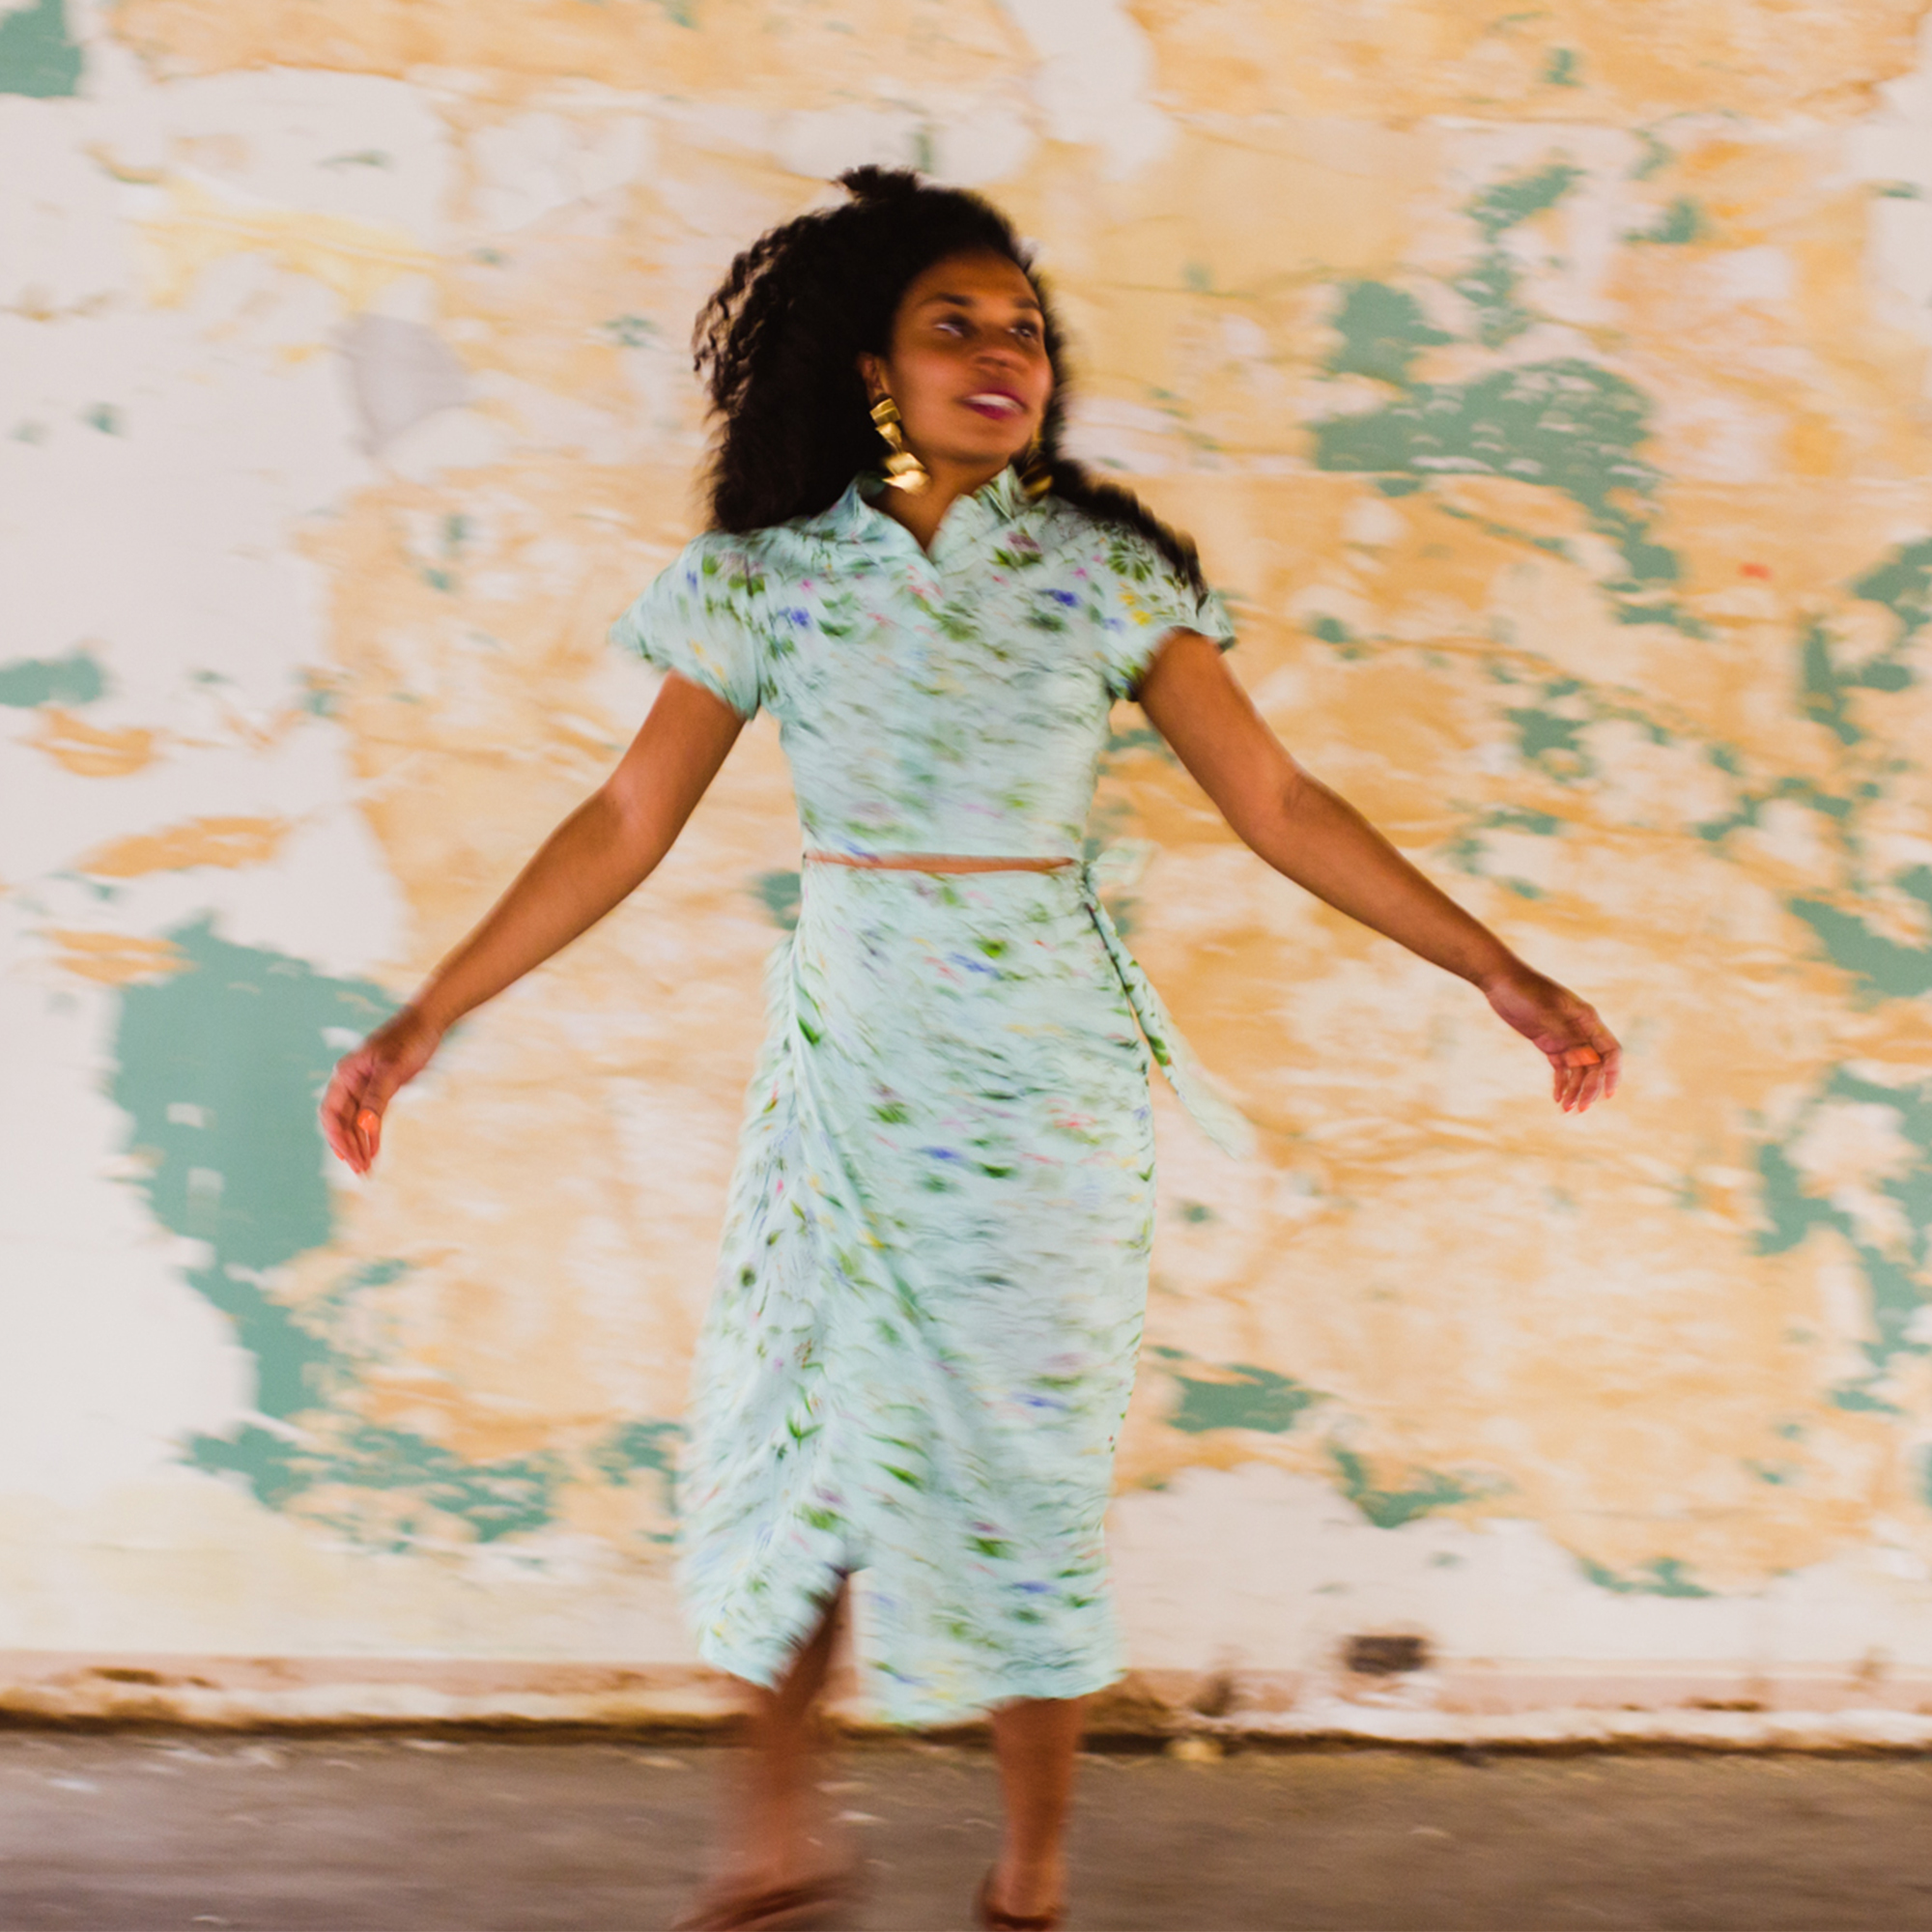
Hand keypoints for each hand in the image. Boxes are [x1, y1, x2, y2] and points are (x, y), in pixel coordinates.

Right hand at [318, 1004, 444, 1174]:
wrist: (428, 1023)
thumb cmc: (408, 1039)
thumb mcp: (392, 1068)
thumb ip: (377, 1098)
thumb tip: (365, 1127)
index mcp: (346, 1074)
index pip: (331, 1113)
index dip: (336, 1137)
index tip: (347, 1157)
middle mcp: (351, 1083)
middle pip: (342, 1122)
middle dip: (349, 1147)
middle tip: (361, 1171)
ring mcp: (365, 1088)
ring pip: (356, 1123)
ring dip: (360, 1146)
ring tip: (367, 1169)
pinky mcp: (382, 1091)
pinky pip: (372, 1119)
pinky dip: (373, 1136)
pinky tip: (375, 1152)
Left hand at [1478, 960, 1620, 1112]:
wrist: (1500, 981)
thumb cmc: (1525, 991)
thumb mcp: (1546, 1012)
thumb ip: (1566, 1035)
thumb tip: (1588, 1061)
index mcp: (1587, 1020)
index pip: (1610, 1051)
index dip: (1613, 1074)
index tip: (1607, 1095)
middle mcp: (1580, 1030)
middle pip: (1594, 1066)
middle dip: (1589, 1088)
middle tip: (1579, 1109)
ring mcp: (1564, 1037)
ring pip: (1577, 1070)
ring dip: (1574, 1090)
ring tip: (1566, 1109)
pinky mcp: (1548, 1042)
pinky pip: (1561, 1068)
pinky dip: (1561, 1083)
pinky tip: (1557, 1098)